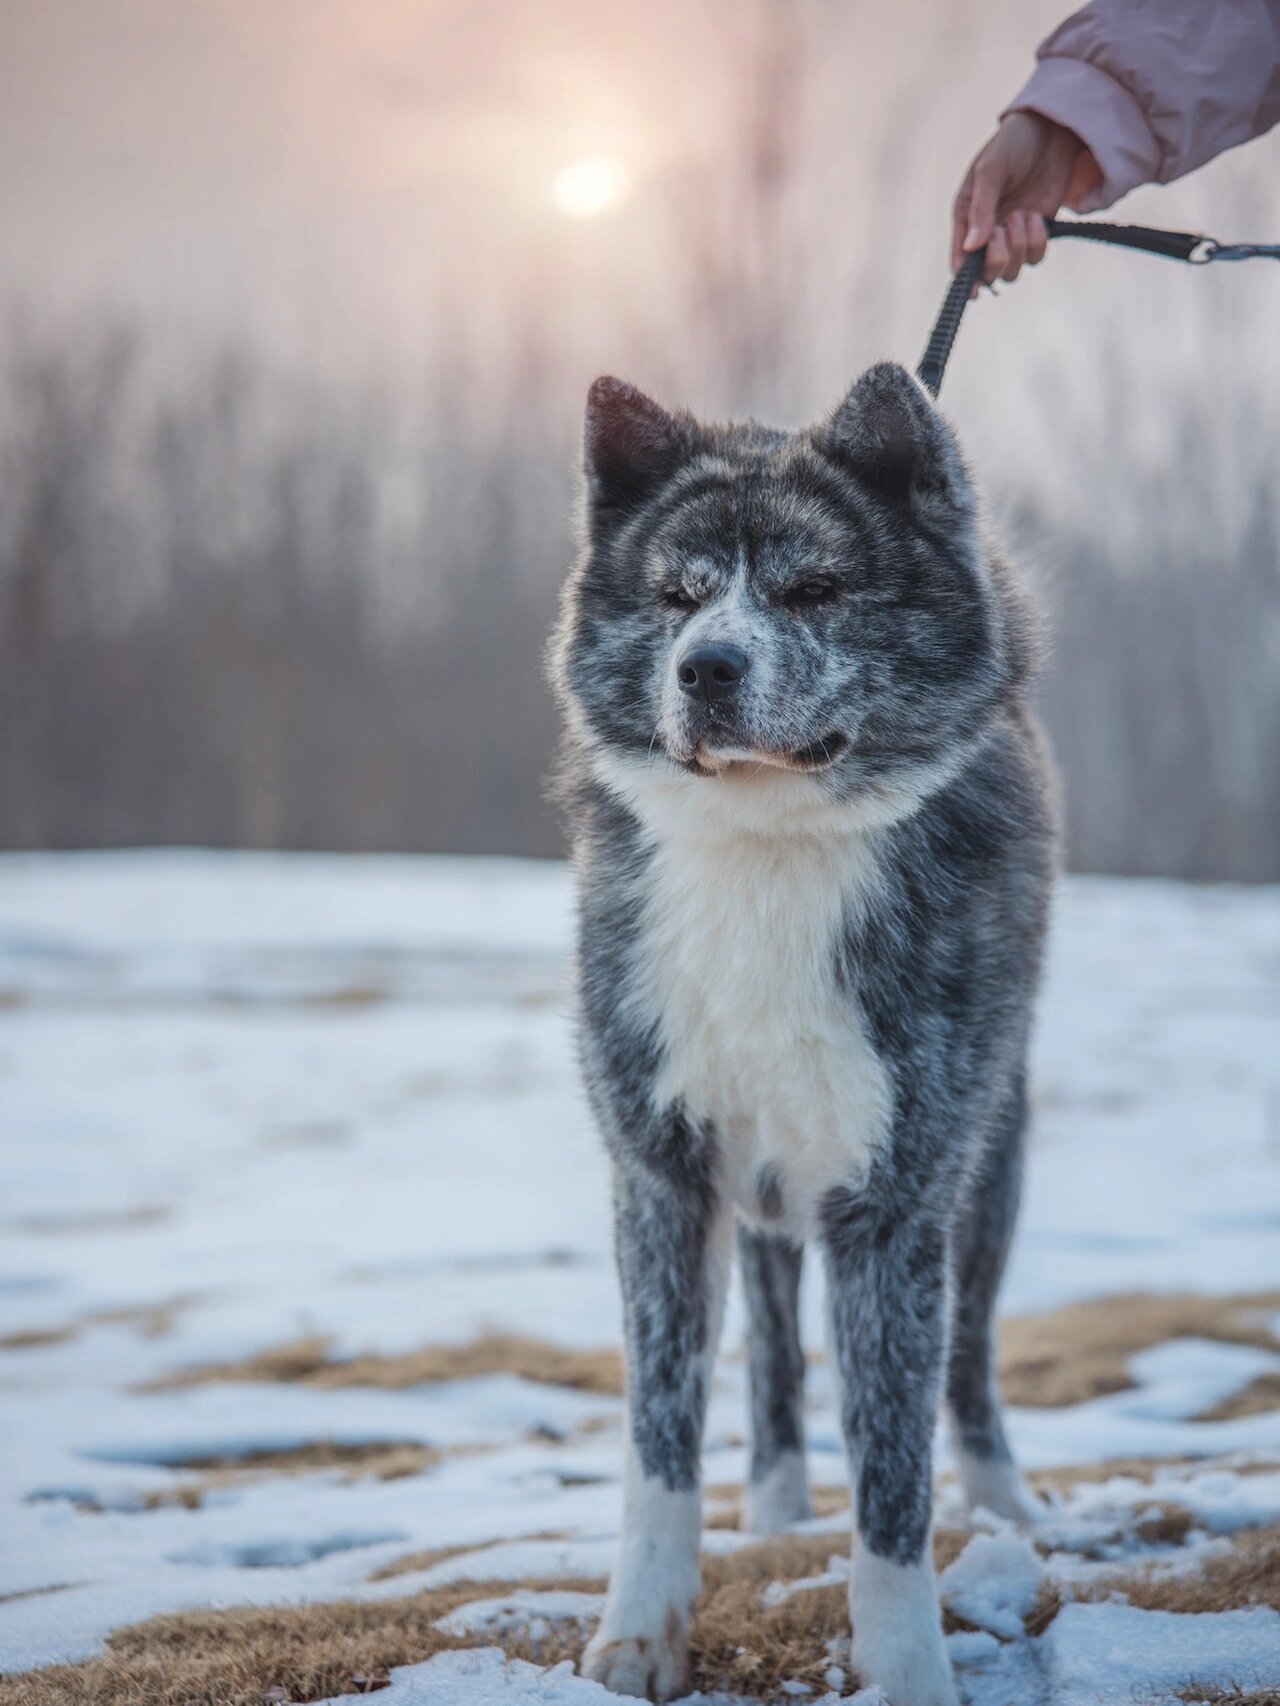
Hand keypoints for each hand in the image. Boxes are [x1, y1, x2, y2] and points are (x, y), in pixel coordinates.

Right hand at [951, 111, 1101, 284]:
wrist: (1052, 129)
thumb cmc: (1013, 144)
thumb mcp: (990, 170)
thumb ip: (981, 209)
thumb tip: (971, 248)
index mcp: (966, 217)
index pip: (961, 260)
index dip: (965, 279)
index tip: (974, 290)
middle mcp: (987, 232)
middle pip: (988, 273)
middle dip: (997, 258)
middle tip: (1005, 227)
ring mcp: (1013, 235)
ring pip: (1012, 269)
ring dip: (1019, 248)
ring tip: (1023, 214)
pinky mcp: (1037, 232)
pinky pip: (1036, 256)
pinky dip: (1038, 242)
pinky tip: (1037, 217)